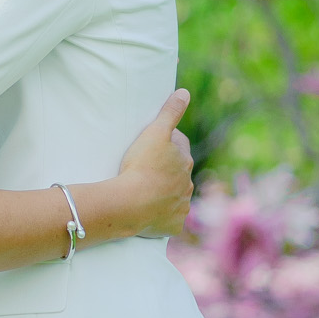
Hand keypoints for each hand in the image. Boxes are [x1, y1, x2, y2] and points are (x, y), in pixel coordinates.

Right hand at [116, 89, 193, 236]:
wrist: (131, 203)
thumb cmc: (142, 164)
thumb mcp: (155, 131)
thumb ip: (170, 111)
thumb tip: (184, 92)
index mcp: (185, 161)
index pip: (180, 145)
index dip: (168, 142)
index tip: (154, 143)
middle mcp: (187, 184)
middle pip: (178, 172)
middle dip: (168, 168)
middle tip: (146, 166)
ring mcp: (181, 206)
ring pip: (175, 196)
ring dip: (165, 192)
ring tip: (146, 189)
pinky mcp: (172, 225)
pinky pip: (169, 219)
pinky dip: (162, 215)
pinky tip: (150, 212)